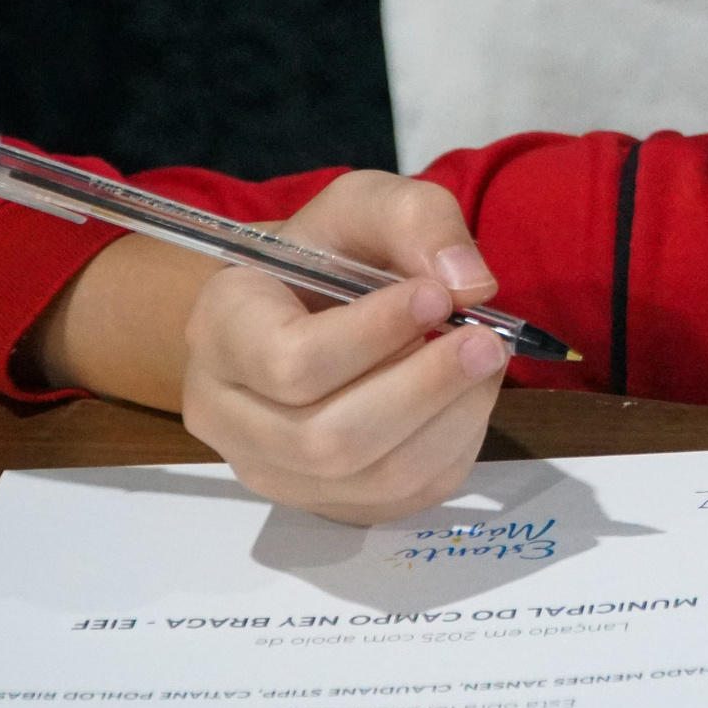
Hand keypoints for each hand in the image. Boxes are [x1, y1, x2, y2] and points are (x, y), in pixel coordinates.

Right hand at [181, 172, 506, 525]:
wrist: (308, 304)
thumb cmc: (330, 253)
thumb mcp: (366, 205)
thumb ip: (415, 221)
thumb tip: (471, 285)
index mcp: (220, 329)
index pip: (289, 362)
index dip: (373, 336)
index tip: (437, 298)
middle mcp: (227, 414)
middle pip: (328, 438)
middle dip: (423, 389)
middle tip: (487, 341)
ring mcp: (272, 470)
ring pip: (371, 478)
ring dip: (449, 420)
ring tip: (487, 362)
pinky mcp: (326, 503)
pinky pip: (401, 498)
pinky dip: (453, 449)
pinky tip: (469, 398)